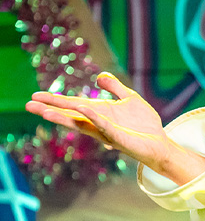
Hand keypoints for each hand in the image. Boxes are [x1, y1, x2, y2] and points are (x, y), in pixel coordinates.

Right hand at [25, 72, 204, 184]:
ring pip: (82, 124)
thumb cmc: (144, 125)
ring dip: (64, 118)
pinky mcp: (120, 140)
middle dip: (50, 110)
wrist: (160, 143)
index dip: (55, 101)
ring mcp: (107, 132)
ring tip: (45, 112)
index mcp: (99, 114)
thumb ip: (115, 87)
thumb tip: (99, 76)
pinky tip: (83, 110)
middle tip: (28, 105)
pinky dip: (94, 119)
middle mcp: (99, 124)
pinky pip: (105, 128)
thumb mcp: (129, 99)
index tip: (35, 96)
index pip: (73, 106)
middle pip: (70, 116)